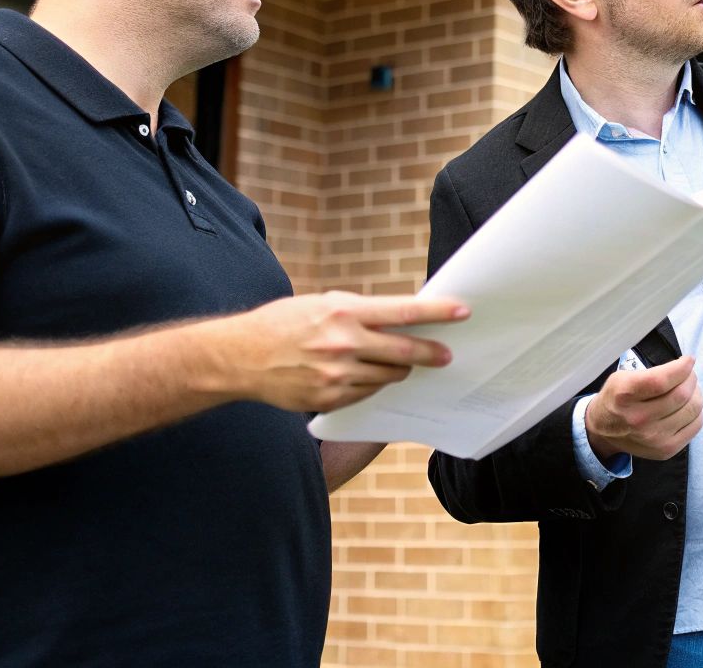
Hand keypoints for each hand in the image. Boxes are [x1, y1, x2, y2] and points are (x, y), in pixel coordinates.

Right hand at [200, 291, 463, 411]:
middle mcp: (344, 344)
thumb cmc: (284, 322)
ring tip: (400, 363)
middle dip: (431, 353)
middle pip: (405, 351)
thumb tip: (402, 317)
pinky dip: (372, 383)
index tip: (463, 312)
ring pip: (388, 376)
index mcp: (344, 312)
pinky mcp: (329, 399)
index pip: (403, 312)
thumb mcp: (323, 304)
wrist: (240, 356)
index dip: (438, 312)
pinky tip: (366, 375)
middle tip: (446, 354)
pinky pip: (367, 393)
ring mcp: (337, 375)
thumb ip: (362, 312)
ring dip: (399, 369)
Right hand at [585, 355, 701, 460]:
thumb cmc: (617, 398)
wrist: (603, 430)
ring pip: (693, 409)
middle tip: (688, 374)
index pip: (661, 380)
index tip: (688, 360)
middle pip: (681, 395)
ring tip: (688, 390)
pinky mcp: (666, 449)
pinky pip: (696, 425)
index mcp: (625, 395)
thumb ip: (652, 372)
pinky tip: (686, 407)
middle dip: (691, 378)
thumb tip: (687, 366)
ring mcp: (653, 438)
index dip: (682, 368)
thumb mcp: (622, 377)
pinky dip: (696, 412)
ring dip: (696, 394)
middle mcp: (638, 419)